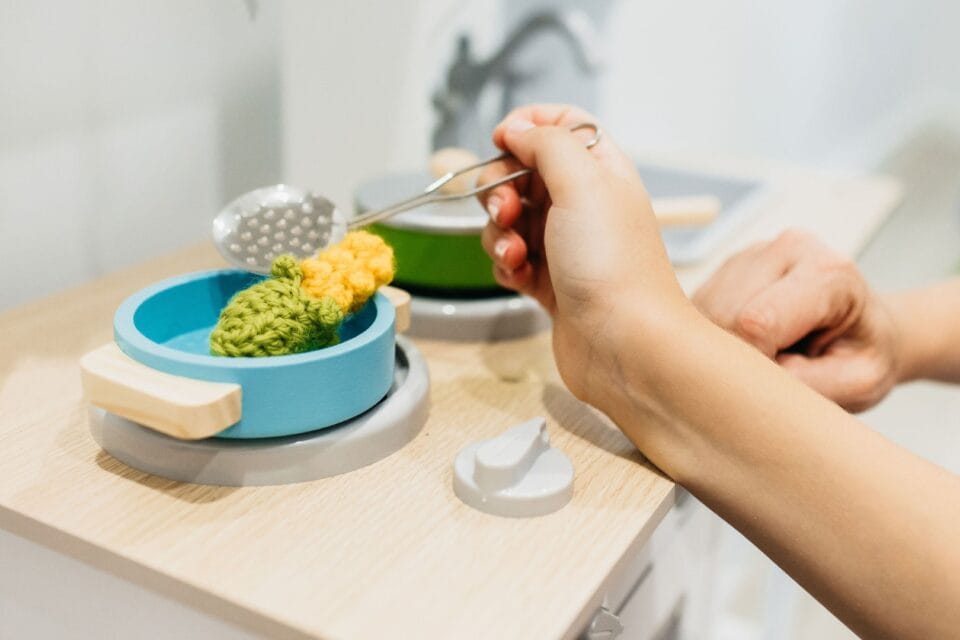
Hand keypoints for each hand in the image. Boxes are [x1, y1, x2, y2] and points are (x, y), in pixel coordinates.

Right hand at [477, 104, 689, 403]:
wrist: (626, 344)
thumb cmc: (613, 264)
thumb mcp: (582, 183)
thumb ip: (547, 144)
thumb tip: (516, 128)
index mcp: (600, 171)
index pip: (561, 126)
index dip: (527, 126)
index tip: (501, 140)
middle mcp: (583, 204)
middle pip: (522, 172)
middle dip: (501, 188)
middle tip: (506, 209)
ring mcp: (564, 245)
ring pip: (509, 219)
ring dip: (499, 233)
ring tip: (515, 255)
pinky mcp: (548, 282)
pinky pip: (510, 260)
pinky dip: (506, 266)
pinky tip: (520, 279)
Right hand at [693, 230, 901, 411]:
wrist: (862, 328)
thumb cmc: (862, 355)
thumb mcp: (859, 383)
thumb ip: (808, 385)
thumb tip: (747, 385)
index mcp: (827, 271)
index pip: (757, 323)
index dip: (756, 366)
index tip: (780, 384)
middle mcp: (784, 250)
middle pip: (724, 318)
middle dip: (737, 358)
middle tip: (775, 371)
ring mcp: (747, 256)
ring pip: (702, 317)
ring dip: (722, 349)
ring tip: (766, 355)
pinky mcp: (722, 271)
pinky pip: (694, 315)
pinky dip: (712, 340)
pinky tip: (744, 344)